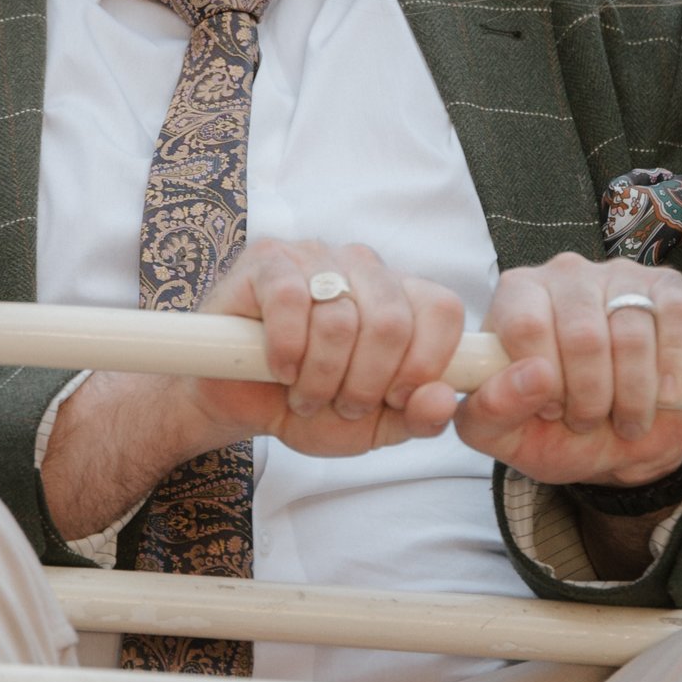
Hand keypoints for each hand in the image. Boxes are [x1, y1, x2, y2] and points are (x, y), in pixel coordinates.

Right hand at [194, 238, 463, 457]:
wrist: (236, 402)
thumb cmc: (309, 405)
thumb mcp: (373, 426)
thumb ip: (420, 417)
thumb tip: (446, 400)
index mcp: (400, 296)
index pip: (442, 310)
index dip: (424, 365)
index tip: (394, 399)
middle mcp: (364, 267)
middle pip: (391, 321)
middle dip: (366, 383)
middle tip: (340, 404)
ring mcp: (316, 255)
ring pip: (340, 318)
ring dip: (320, 377)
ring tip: (304, 393)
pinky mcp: (267, 259)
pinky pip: (290, 300)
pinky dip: (286, 350)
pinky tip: (280, 369)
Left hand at [454, 254, 681, 487]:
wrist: (624, 439)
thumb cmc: (557, 429)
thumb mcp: (508, 435)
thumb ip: (490, 411)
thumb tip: (531, 377)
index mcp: (517, 295)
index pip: (526, 325)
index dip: (544, 382)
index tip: (553, 410)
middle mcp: (567, 273)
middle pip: (582, 334)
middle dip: (590, 397)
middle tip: (590, 422)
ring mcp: (622, 275)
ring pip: (631, 333)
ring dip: (633, 395)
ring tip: (628, 419)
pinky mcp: (672, 286)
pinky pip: (675, 318)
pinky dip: (673, 368)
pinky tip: (666, 394)